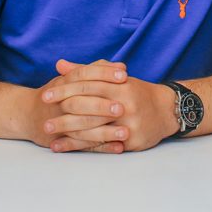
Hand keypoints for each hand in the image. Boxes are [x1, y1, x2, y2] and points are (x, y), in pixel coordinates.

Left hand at [42, 59, 179, 151]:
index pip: (88, 85)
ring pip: (93, 129)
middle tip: (43, 119)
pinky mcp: (132, 141)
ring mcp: (129, 123)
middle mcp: (125, 104)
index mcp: (120, 86)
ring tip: (48, 134)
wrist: (168, 110)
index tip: (46, 95)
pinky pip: (101, 145)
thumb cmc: (137, 93)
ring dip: (68, 132)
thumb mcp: (116, 79)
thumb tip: (60, 64)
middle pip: (88, 108)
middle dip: (63, 114)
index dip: (65, 90)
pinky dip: (79, 147)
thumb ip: (87, 71)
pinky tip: (62, 147)